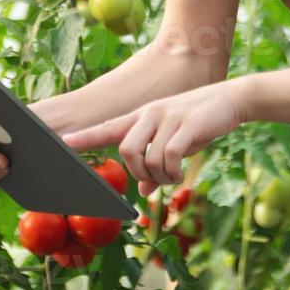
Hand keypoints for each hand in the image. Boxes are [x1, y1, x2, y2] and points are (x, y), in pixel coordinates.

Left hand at [60, 79, 246, 196]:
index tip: (60, 143)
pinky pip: (169, 157)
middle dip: (138, 172)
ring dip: (161, 176)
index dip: (84, 137)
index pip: (106, 128)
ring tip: (175, 175)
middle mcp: (149, 115)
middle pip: (125, 151)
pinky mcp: (186, 125)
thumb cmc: (199, 123)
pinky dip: (173, 173)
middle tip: (157, 178)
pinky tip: (181, 173)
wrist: (230, 99)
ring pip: (148, 158)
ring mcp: (167, 118)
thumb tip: (145, 189)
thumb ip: (156, 165)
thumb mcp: (175, 143)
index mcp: (142, 118)